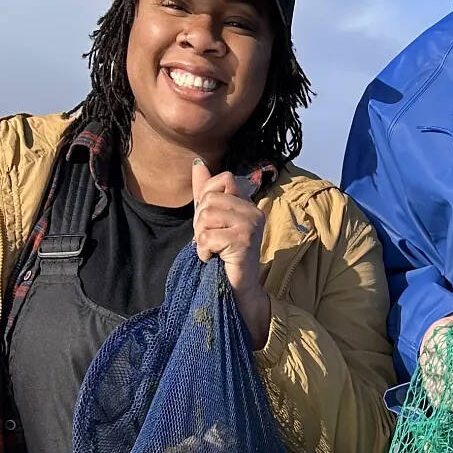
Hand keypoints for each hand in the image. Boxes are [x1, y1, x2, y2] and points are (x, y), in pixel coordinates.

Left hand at [193, 159, 270, 346]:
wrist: (237, 290)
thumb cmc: (223, 255)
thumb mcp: (212, 219)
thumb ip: (206, 192)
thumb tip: (198, 163)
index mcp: (248, 204)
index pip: (223, 179)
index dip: (206, 198)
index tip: (210, 222)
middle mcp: (254, 211)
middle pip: (210, 200)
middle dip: (200, 223)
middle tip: (210, 241)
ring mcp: (251, 225)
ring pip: (207, 217)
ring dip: (201, 238)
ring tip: (212, 250)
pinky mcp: (244, 241)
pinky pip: (208, 237)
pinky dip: (204, 251)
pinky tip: (214, 259)